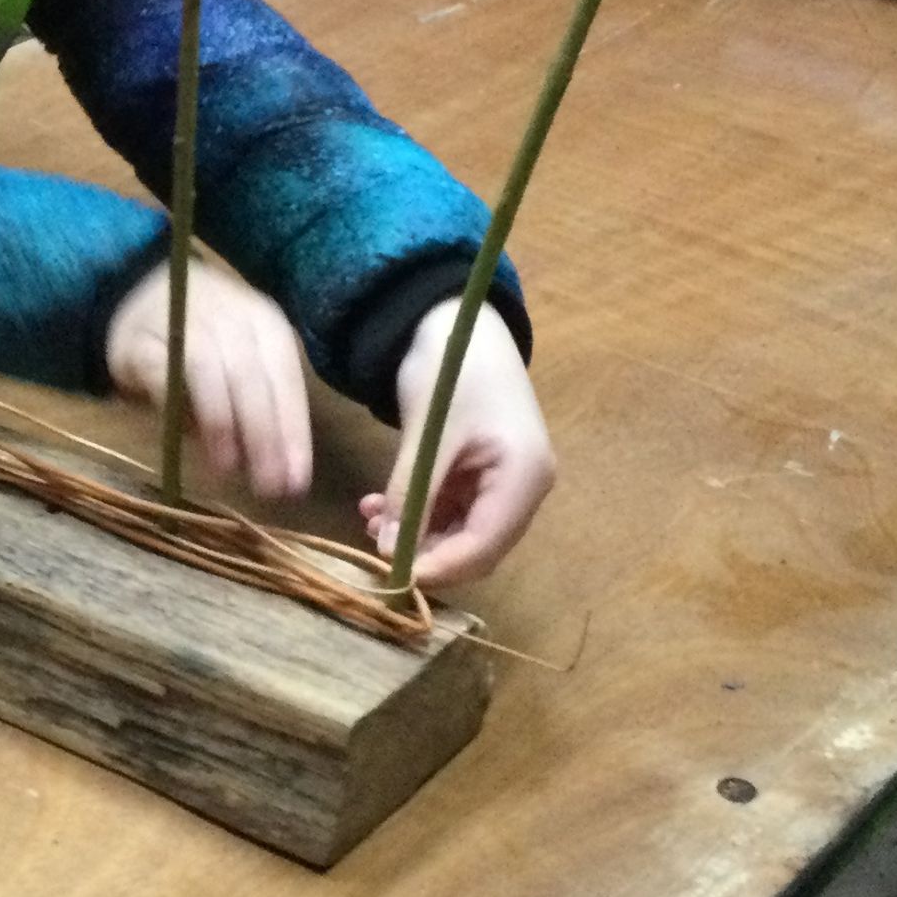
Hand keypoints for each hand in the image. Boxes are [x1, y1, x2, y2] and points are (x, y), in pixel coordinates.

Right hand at [105, 258, 311, 500]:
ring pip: (210, 370)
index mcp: (264, 322)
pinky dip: (178, 407)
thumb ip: (256, 411)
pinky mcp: (141, 341)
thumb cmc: (202, 340)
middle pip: (251, 376)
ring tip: (229, 468)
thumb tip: (274, 470)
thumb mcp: (240, 366)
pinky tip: (188, 439)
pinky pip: (163, 374)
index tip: (296, 480)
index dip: (292, 431)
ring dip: (223, 422)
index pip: (285, 378)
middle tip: (267, 485)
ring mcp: (184, 323)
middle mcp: (229, 316)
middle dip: (263, 435)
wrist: (137, 294)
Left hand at [359, 302, 554, 589]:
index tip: (392, 574)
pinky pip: (452, 512)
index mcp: (525, 476)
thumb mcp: (428, 434)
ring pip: (461, 533)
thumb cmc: (452, 367)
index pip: (484, 545)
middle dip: (427, 554)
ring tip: (371, 520)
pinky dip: (418, 514)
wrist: (457, 322)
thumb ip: (409, 494)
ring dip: (417, 534)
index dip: (439, 566)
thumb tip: (388, 550)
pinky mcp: (484, 476)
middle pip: (477, 548)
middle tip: (376, 550)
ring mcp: (506, 483)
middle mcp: (524, 488)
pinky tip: (380, 506)